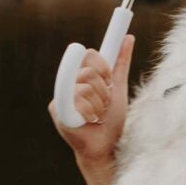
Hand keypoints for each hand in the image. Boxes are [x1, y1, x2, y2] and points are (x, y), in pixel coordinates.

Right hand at [47, 35, 132, 165]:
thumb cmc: (111, 120)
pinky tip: (90, 121)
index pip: (88, 55)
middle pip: (87, 70)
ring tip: (98, 116)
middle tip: (104, 104)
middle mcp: (69, 84)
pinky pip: (77, 101)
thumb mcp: (119, 88)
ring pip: (84, 87)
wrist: (105, 147)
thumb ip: (121, 63)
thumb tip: (128, 37)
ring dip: (99, 104)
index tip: (110, 78)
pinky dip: (90, 112)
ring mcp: (60, 97)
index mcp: (81, 77)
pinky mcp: (57, 110)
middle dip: (103, 89)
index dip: (102, 64)